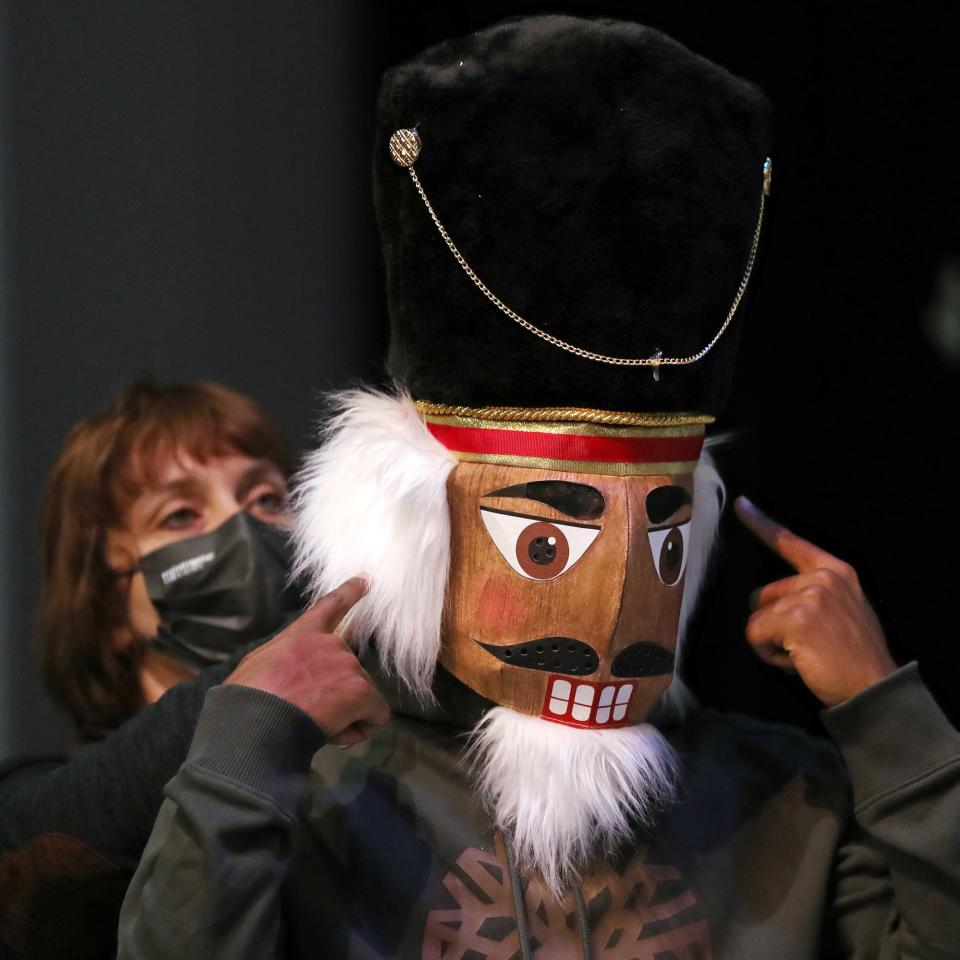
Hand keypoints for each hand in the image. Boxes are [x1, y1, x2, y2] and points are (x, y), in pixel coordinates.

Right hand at [225, 576, 389, 744]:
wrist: (254, 723)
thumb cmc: (246, 701)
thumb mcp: (258, 667)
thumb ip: (285, 662)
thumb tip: (290, 679)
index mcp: (301, 635)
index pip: (331, 606)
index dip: (350, 592)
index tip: (365, 580)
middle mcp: (330, 643)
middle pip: (349, 670)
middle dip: (336, 693)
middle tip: (307, 712)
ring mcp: (347, 664)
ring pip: (361, 695)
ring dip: (344, 713)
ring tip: (312, 723)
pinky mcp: (360, 689)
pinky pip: (375, 715)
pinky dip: (359, 729)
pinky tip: (334, 733)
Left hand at [734, 496, 896, 706]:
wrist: (874, 688)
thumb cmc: (854, 657)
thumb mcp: (843, 611)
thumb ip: (815, 595)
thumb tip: (774, 600)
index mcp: (836, 572)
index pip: (791, 543)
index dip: (761, 524)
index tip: (740, 504)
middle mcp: (822, 578)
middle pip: (762, 594)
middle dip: (774, 623)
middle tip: (808, 644)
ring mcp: (809, 596)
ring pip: (756, 617)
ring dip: (771, 640)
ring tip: (805, 653)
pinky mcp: (795, 618)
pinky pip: (754, 634)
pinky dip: (766, 653)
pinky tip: (797, 661)